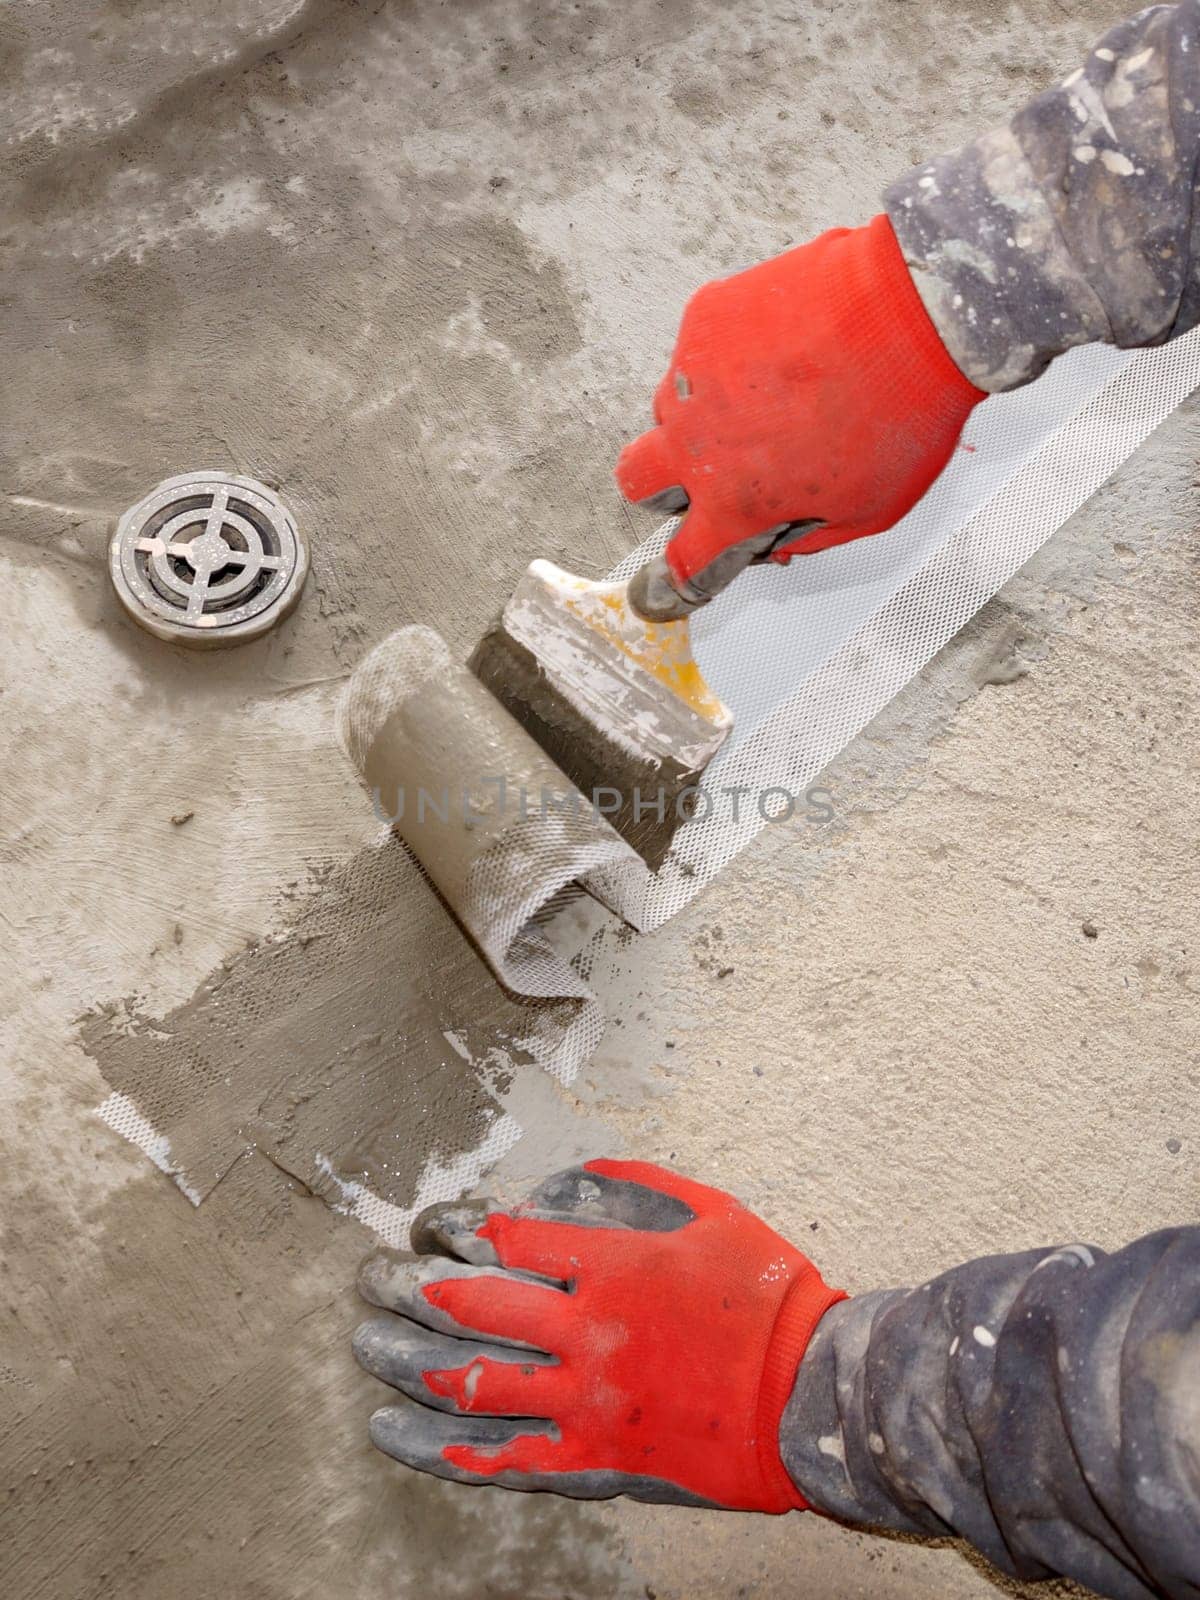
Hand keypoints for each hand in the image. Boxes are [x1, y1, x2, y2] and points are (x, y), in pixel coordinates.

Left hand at [353, 1159, 844, 1510]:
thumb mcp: (711, 1212)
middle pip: (472, 1305)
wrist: (811, 1395)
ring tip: (365, 1344)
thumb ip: (637, 1185)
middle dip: (410, 1288)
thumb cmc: (769, 1297)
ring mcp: (587, 1400)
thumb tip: (571, 1173)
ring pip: (471, 1381)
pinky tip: (394, 1431)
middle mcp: (587, 1330)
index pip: (509, 1241)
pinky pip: (504, 1457)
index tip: (432, 1228)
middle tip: (370, 1278)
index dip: (458, 1230)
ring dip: (407, 1360)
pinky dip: (443, 1447)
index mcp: (614, 1265)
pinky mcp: (595, 1458)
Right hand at [618, 215, 984, 617]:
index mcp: (734, 502)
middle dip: (664, 486)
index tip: (683, 576)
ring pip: (671, 407)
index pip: (684, 560)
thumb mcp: (868, 509)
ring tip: (771, 395)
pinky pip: (701, 348)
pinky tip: (784, 347)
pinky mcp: (705, 318)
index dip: (682, 576)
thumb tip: (782, 539)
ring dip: (704, 414)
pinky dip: (731, 355)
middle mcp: (697, 442)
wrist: (915, 314)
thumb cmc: (903, 413)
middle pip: (637, 480)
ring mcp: (692, 375)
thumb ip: (811, 535)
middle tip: (713, 472)